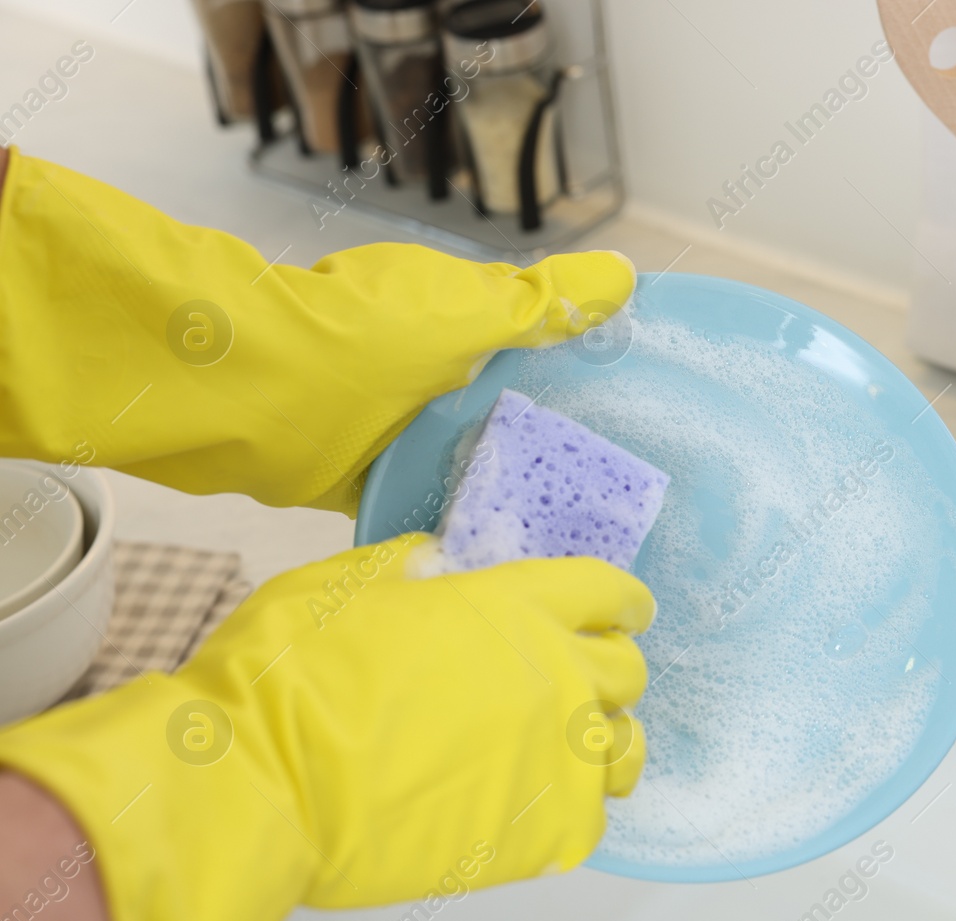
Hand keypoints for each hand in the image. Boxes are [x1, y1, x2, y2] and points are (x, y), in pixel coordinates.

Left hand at [0, 146, 634, 513]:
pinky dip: (456, 515)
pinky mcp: (372, 474)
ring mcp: (400, 423)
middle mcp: (433, 369)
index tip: (639, 412)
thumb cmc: (362, 337)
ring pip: (472, 455)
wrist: (250, 392)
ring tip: (574, 529)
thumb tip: (624, 272)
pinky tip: (502, 546)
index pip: (538, 345)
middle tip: (619, 490)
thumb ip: (545, 302)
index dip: (585, 372)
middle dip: (553, 439)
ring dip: (507, 483)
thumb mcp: (469, 310)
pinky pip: (428, 499)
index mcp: (461, 320)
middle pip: (510, 406)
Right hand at [0, 535, 651, 920]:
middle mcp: (556, 679)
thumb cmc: (288, 678)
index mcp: (515, 607)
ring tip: (575, 746)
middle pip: (625, 669)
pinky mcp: (540, 835)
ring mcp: (555, 760)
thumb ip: (407, 569)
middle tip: (580, 676)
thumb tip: (438, 565)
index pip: (606, 591)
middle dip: (609, 666)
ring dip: (605, 740)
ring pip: (624, 748)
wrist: (259, 787)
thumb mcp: (341, 585)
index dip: (619, 598)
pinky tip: (539, 805)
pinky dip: (573, 809)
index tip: (623, 609)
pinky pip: (591, 819)